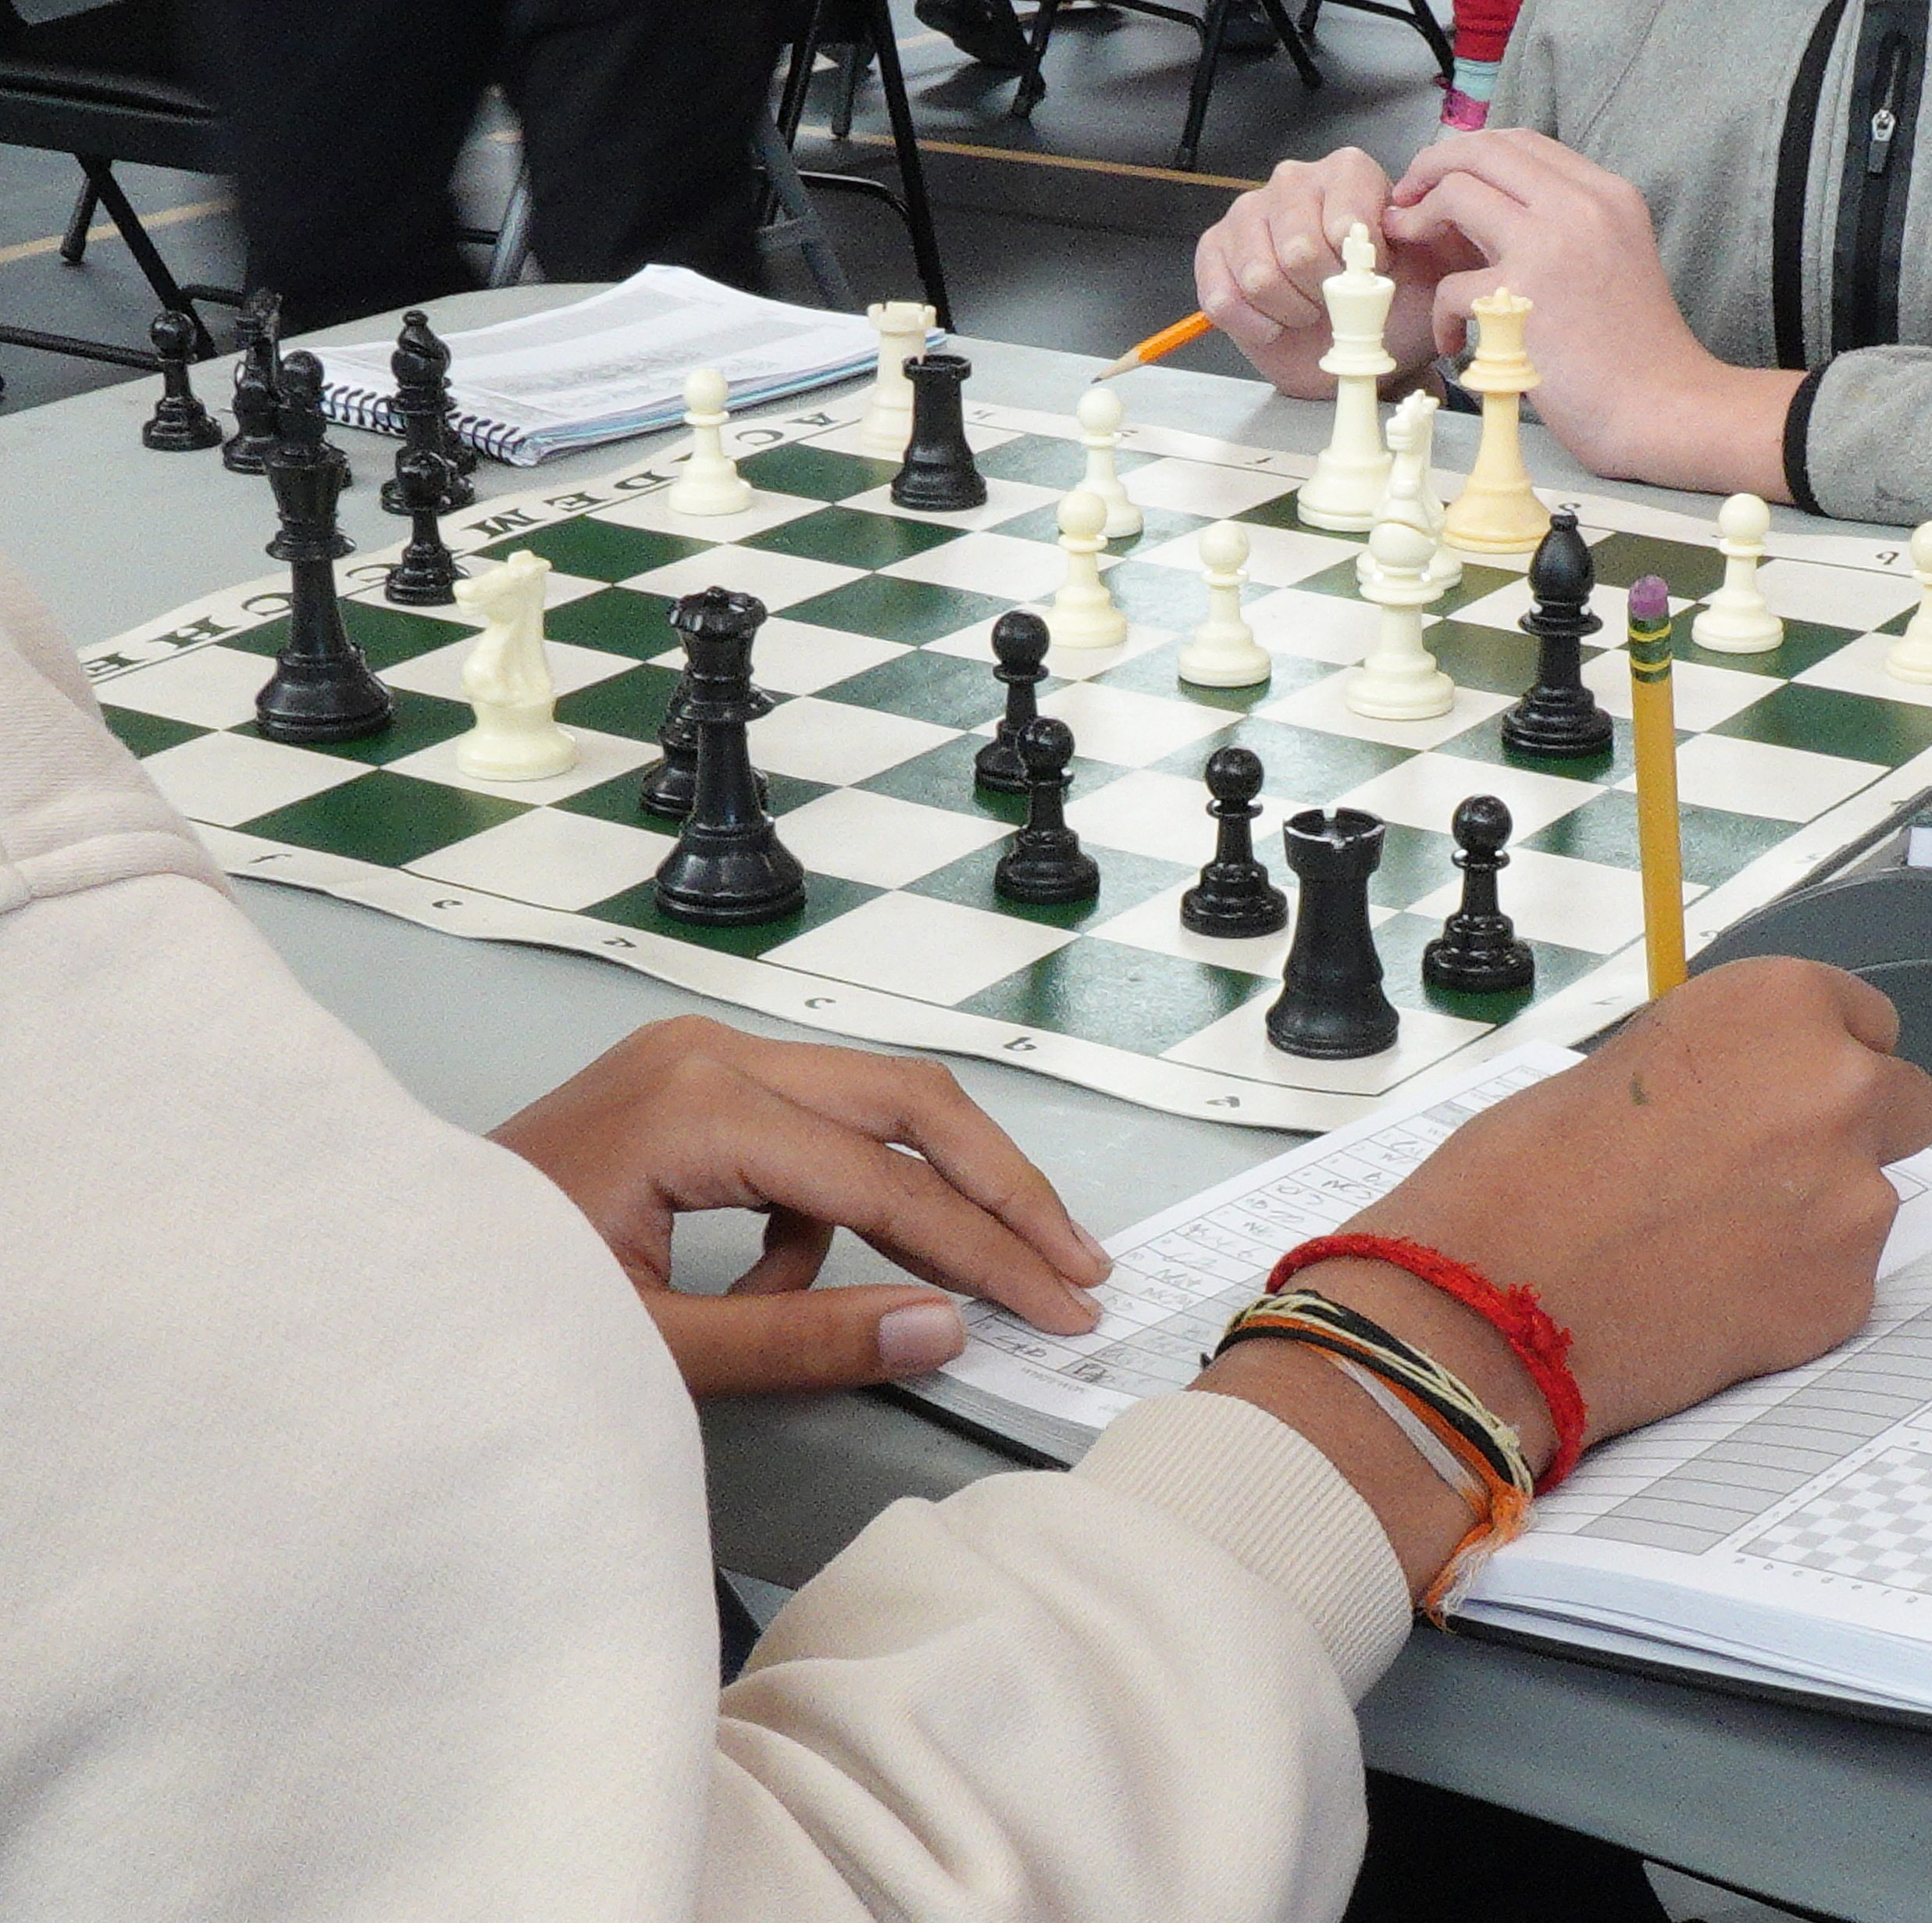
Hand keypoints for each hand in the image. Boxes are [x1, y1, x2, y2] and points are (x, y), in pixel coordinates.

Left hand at [491, 1017, 1108, 1397]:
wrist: (383, 1268)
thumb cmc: (494, 1310)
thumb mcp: (652, 1350)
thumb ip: (802, 1343)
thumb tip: (945, 1328)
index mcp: (697, 1108)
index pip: (882, 1180)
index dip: (984, 1250)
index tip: (1061, 1304)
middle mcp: (710, 1054)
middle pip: (907, 1100)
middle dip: (1000, 1187)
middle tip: (1075, 1263)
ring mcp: (701, 1055)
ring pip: (875, 1099)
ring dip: (938, 1186)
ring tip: (984, 1274)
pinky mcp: (695, 1077)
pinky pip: (812, 1127)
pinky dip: (835, 1204)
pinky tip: (791, 1282)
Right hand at [1194, 149, 1453, 397]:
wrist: (1359, 343)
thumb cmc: (1397, 302)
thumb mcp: (1438, 268)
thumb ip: (1440, 233)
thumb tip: (1426, 216)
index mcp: (1347, 172)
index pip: (1345, 221)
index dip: (1361, 267)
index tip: (1375, 278)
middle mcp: (1293, 182)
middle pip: (1299, 250)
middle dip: (1324, 294)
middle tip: (1339, 302)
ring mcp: (1248, 214)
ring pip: (1260, 276)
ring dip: (1292, 311)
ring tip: (1309, 311)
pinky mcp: (1215, 252)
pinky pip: (1223, 297)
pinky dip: (1256, 325)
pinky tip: (1277, 324)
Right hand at [1198, 960, 1931, 1590]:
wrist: (1492, 1297)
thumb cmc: (1521, 1175)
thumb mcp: (1615, 1063)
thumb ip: (1710, 1064)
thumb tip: (1743, 1087)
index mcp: (1777, 1006)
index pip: (1863, 1015)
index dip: (1812, 1054)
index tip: (1779, 1082)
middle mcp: (1834, 1089)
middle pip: (1900, 1101)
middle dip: (1842, 1128)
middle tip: (1756, 1163)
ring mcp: (1852, 1199)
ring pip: (1872, 1197)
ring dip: (1815, 1210)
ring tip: (1708, 1236)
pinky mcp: (1845, 1297)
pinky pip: (1843, 1280)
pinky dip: (1792, 1285)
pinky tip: (1710, 1288)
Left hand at [1384, 130, 1803, 494]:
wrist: (1661, 406)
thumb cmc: (1634, 352)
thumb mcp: (1614, 260)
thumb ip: (1568, 228)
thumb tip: (1503, 215)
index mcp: (1607, 194)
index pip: (1523, 142)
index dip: (1468, 154)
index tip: (1439, 180)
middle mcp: (1581, 206)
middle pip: (1483, 151)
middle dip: (1429, 166)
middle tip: (1404, 200)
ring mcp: (1552, 246)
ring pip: (1457, 194)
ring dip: (1417, 220)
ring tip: (1406, 248)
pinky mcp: (1522, 298)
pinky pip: (1451, 285)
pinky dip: (1441, 316)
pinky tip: (1455, 342)